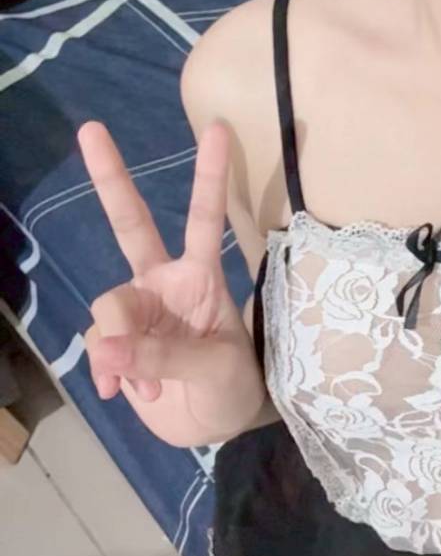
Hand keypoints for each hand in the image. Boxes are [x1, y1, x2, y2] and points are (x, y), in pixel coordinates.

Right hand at [78, 119, 265, 448]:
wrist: (215, 427)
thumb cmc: (234, 387)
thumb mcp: (216, 372)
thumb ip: (164, 357)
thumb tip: (107, 348)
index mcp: (201, 277)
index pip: (205, 219)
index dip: (211, 175)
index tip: (220, 128)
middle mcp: (165, 283)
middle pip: (131, 225)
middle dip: (111, 178)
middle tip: (91, 128)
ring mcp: (139, 312)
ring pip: (109, 308)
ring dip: (120, 350)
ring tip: (144, 385)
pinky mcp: (117, 343)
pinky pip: (98, 346)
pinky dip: (107, 371)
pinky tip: (123, 391)